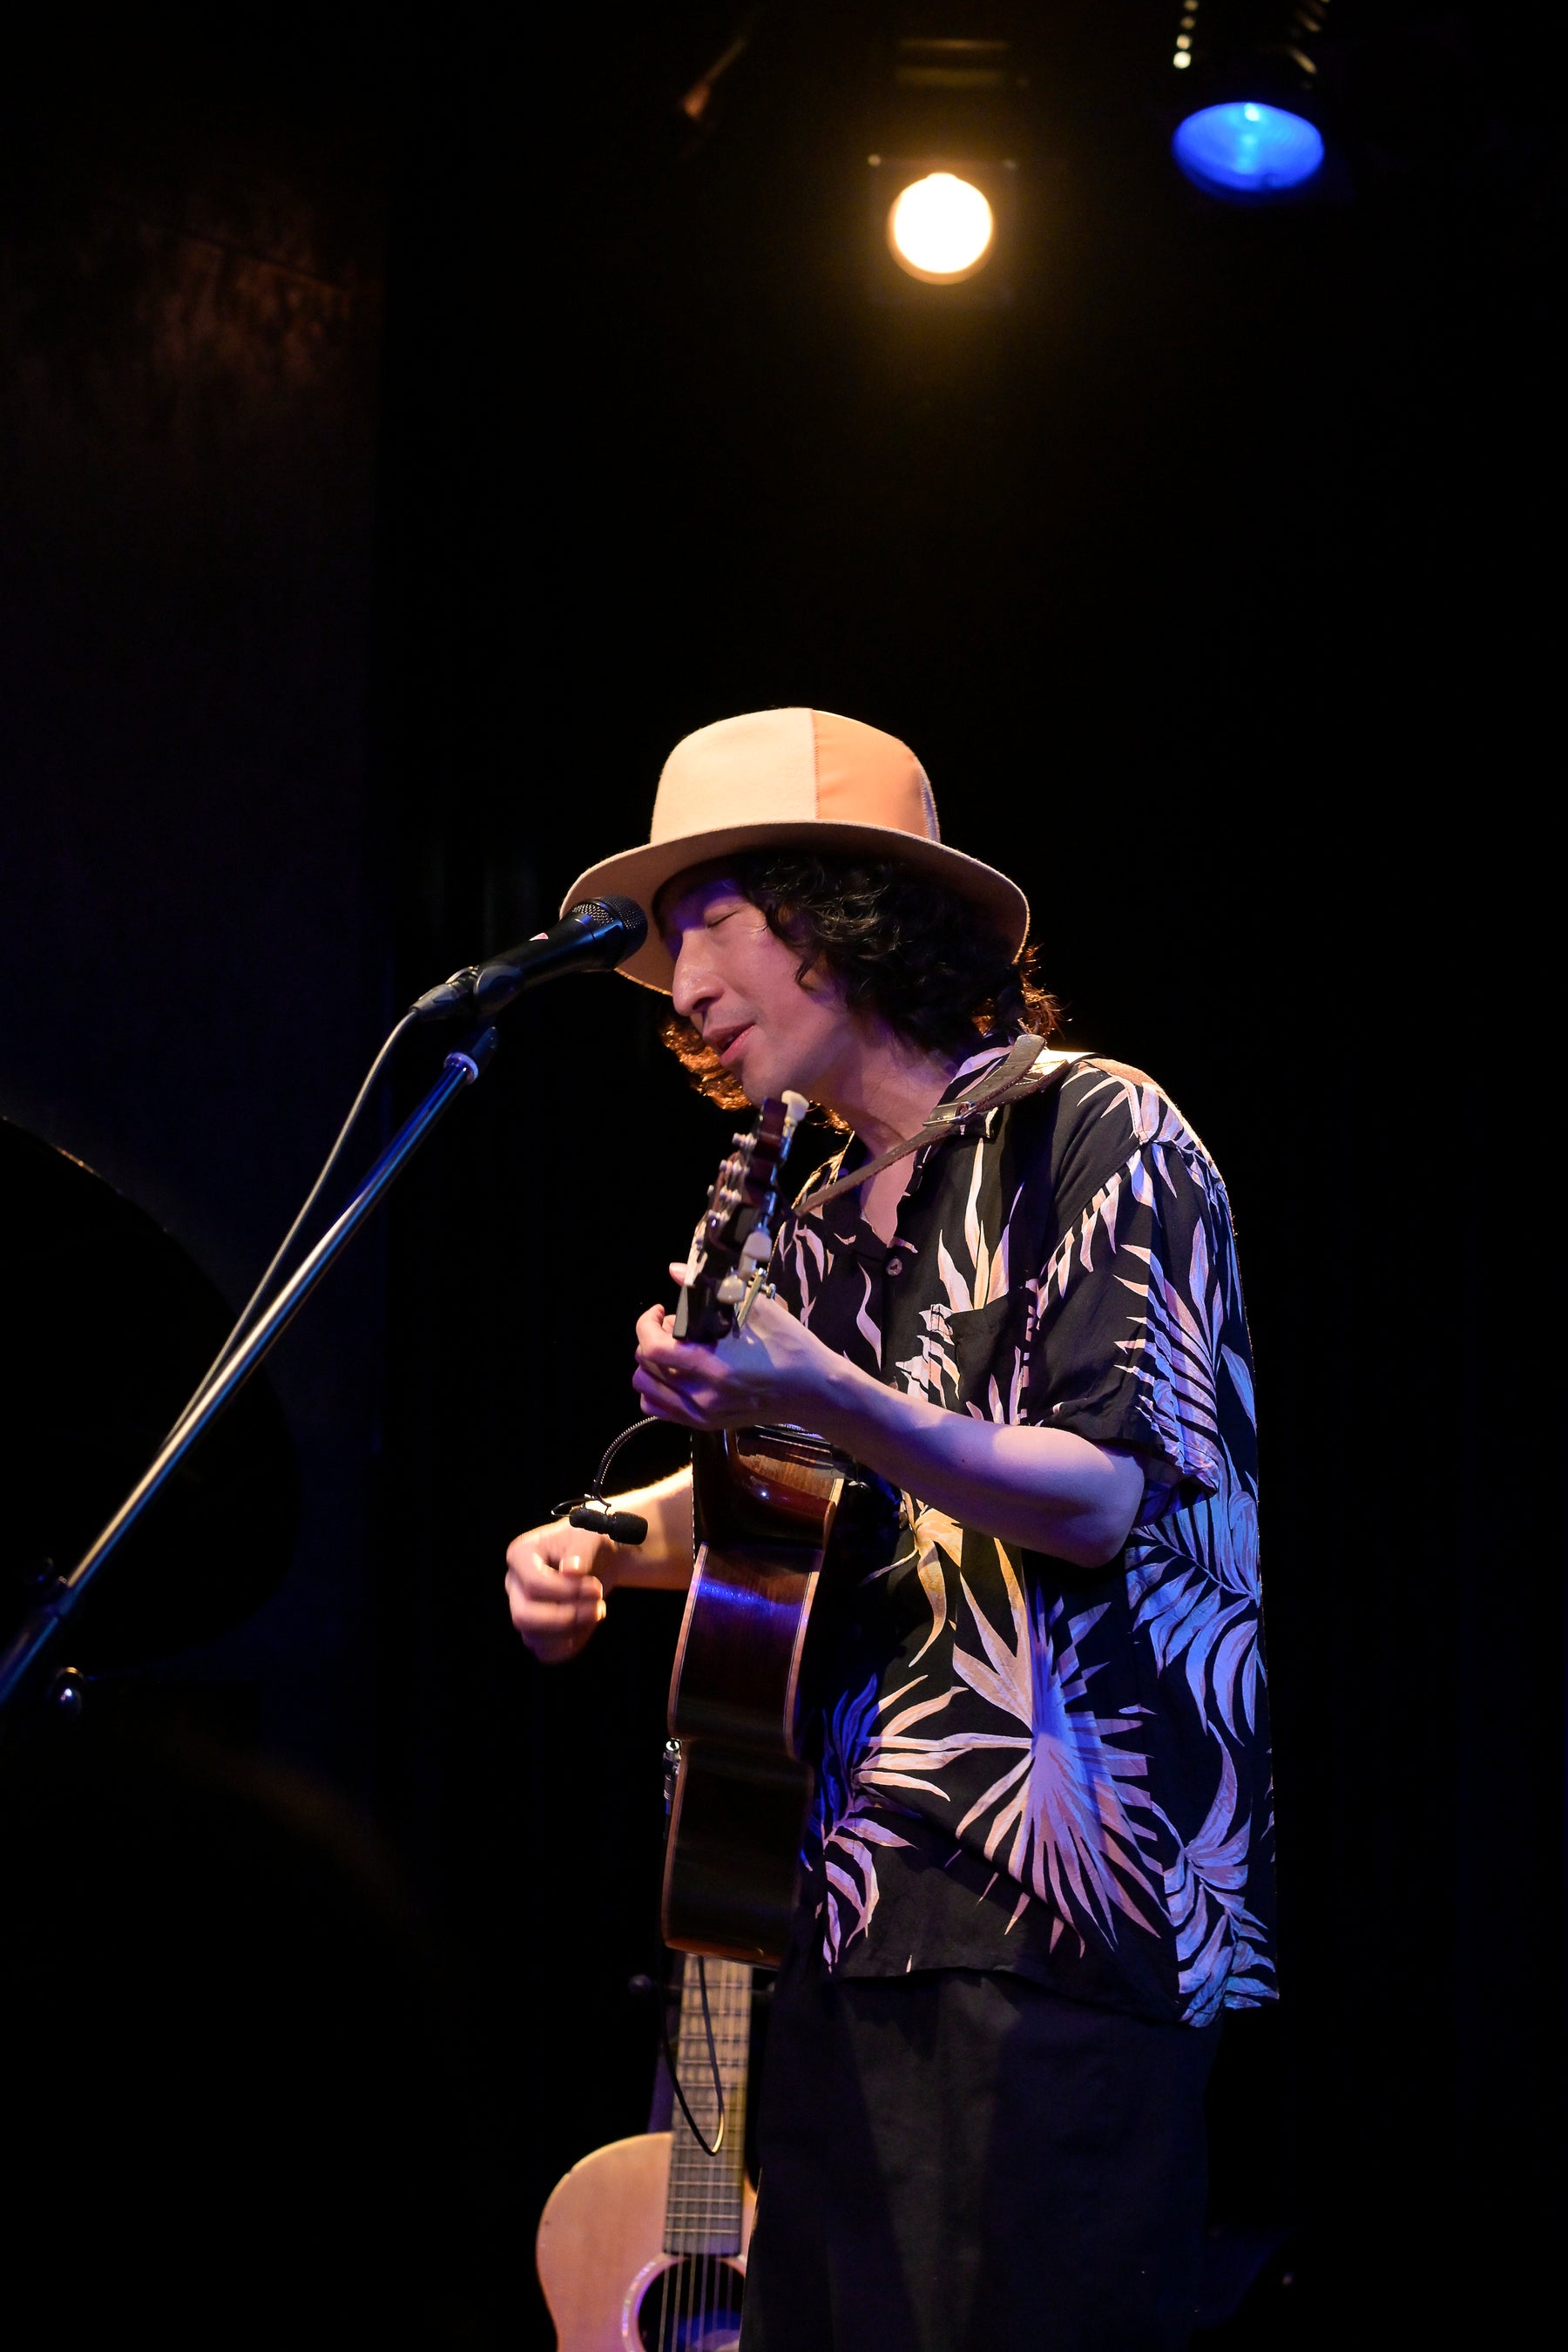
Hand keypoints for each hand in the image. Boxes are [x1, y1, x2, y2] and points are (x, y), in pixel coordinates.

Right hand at [505, 1518, 615, 1664]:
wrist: (598, 1557)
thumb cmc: (589, 1541)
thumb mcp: (589, 1537)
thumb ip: (580, 1552)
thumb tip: (571, 1571)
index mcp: (520, 1555)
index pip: (533, 1584)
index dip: (566, 1591)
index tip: (597, 1588)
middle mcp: (514, 1584)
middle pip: (524, 1616)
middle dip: (564, 1618)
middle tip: (598, 1608)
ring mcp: (522, 1609)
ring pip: (534, 1638)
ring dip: (570, 1632)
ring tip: (598, 1612)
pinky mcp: (536, 1630)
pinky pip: (546, 1651)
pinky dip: (569, 1646)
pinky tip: (588, 1626)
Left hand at [633, 1268, 848, 1433]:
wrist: (813, 1391)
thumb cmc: (789, 1348)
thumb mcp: (758, 1310)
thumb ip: (713, 1290)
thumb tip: (676, 1270)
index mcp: (714, 1366)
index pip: (653, 1349)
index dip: (646, 1324)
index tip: (660, 1310)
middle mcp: (702, 1396)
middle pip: (645, 1367)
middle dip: (650, 1340)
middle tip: (672, 1326)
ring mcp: (702, 1415)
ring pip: (646, 1390)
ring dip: (650, 1366)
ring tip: (673, 1350)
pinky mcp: (705, 1425)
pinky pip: (659, 1409)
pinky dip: (657, 1389)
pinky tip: (676, 1373)